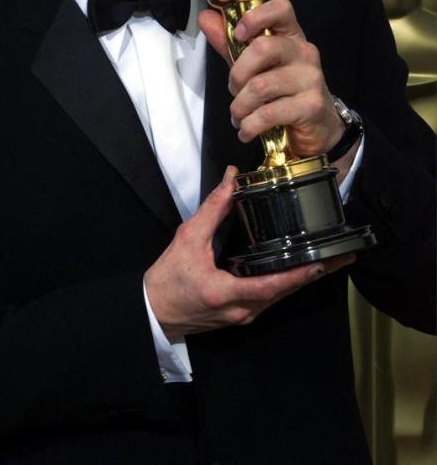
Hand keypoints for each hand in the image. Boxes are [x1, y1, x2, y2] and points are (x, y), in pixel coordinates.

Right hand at [144, 169, 354, 338]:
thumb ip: (213, 208)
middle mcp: (241, 310)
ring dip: (304, 279)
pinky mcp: (242, 314)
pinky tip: (300, 271)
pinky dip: (288, 283)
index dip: (297, 273)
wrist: (154, 310)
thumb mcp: (188, 237)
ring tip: (329, 261)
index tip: (321, 262)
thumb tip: (231, 179)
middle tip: (342, 256)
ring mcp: (243, 315)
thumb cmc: (168, 277)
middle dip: (315, 273)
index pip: (271, 284)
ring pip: (281, 297)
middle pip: (285, 292)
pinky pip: (271, 298)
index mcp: (226, 292)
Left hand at [198, 0, 344, 159]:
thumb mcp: (254, 66)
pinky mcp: (311, 106)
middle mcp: (304, 52)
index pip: (281, 8)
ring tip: (239, 116)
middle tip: (234, 90)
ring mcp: (311, 78)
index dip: (255, 16)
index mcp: (291, 36)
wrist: (318, 128)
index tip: (239, 34)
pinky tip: (246, 130)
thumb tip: (204, 17)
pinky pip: (268, 113)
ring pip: (260, 86)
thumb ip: (230, 44)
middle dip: (237, 74)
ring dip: (240, 106)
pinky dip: (249, 125)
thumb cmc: (282, 92)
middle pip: (262, 48)